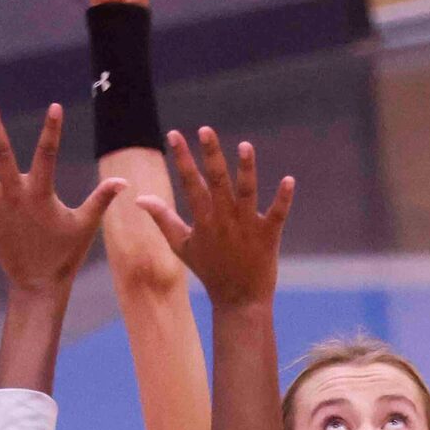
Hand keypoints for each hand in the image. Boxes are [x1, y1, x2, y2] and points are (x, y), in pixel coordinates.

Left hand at [0, 100, 123, 294]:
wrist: (39, 284)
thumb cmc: (65, 254)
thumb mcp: (86, 225)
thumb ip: (101, 199)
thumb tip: (124, 182)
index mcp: (40, 194)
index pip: (48, 154)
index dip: (53, 130)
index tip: (55, 107)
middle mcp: (14, 197)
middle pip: (0, 154)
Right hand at [136, 130, 293, 310]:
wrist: (239, 300)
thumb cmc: (210, 270)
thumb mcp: (182, 245)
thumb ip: (163, 219)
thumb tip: (140, 198)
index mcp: (203, 220)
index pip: (190, 183)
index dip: (182, 158)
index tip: (174, 134)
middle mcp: (224, 220)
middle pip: (217, 181)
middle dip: (211, 154)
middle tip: (206, 129)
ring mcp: (247, 226)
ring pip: (246, 193)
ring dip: (246, 169)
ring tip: (245, 146)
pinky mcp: (268, 235)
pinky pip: (277, 214)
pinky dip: (283, 198)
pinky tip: (289, 180)